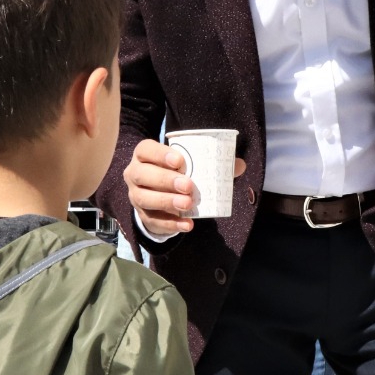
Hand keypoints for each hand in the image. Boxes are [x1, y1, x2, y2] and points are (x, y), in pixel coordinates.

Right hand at [123, 138, 246, 238]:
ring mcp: (136, 196)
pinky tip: (187, 224)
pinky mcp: (143, 216)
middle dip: (165, 180)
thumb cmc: (178, 173)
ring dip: (166, 202)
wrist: (161, 195)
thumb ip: (214, 162)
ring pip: (144, 199)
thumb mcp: (191, 164)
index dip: (159, 154)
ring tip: (187, 204)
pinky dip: (171, 224)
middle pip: (142, 175)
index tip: (180, 161)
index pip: (146, 150)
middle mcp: (135, 173)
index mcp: (144, 155)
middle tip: (188, 186)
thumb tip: (239, 165)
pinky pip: (153, 221)